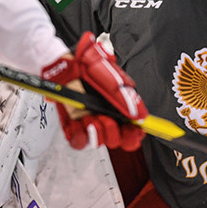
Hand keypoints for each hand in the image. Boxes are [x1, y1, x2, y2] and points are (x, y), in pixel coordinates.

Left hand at [41, 32, 147, 150]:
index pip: (132, 131)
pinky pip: (79, 142)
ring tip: (90, 117)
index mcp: (120, 108)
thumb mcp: (112, 77)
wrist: (66, 65)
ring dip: (97, 131)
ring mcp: (90, 122)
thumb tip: (140, 115)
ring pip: (100, 142)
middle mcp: (106, 117)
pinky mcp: (74, 125)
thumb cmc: (88, 66)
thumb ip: (126, 97)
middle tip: (108, 119)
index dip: (135, 134)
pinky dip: (81, 136)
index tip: (134, 130)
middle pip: (117, 140)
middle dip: (114, 132)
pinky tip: (81, 123)